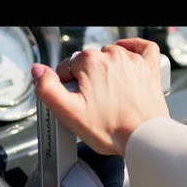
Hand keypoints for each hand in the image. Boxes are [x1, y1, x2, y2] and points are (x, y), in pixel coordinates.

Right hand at [31, 38, 169, 156]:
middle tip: (91, 103)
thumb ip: (48, 89)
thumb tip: (38, 71)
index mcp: (90, 63)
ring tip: (108, 94)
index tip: (75, 101)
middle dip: (86, 80)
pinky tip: (127, 57)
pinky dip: (134, 49)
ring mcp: (132, 61)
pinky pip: (142, 48)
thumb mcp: (69, 113)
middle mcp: (112, 56)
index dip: (67, 86)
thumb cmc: (110, 129)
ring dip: (106, 71)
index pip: (67, 67)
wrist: (143, 138)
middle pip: (88, 62)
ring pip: (111, 57)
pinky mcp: (149, 68)